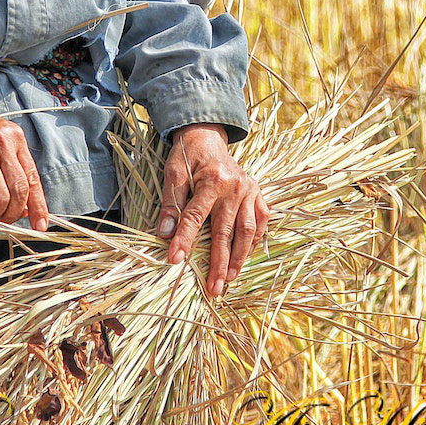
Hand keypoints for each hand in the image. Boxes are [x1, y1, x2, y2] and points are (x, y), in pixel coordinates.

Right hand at [0, 115, 48, 229]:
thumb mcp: (2, 143)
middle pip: (19, 191)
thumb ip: (15, 169)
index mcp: (17, 140)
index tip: (40, 225)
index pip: (33, 178)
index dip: (39, 206)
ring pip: (0, 198)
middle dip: (14, 213)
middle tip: (6, 218)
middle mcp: (3, 146)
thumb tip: (25, 207)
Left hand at [157, 123, 268, 296]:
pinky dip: (255, 241)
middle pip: (225, 231)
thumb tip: (164, 233)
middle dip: (218, 262)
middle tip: (213, 288)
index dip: (184, 240)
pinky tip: (245, 257)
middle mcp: (235, 186)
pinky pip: (260, 221)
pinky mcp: (257, 193)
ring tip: (230, 279)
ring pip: (247, 230)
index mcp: (212, 180)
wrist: (208, 137)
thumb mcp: (173, 173)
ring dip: (239, 257)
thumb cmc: (188, 156)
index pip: (195, 216)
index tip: (175, 261)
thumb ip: (170, 203)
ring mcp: (249, 191)